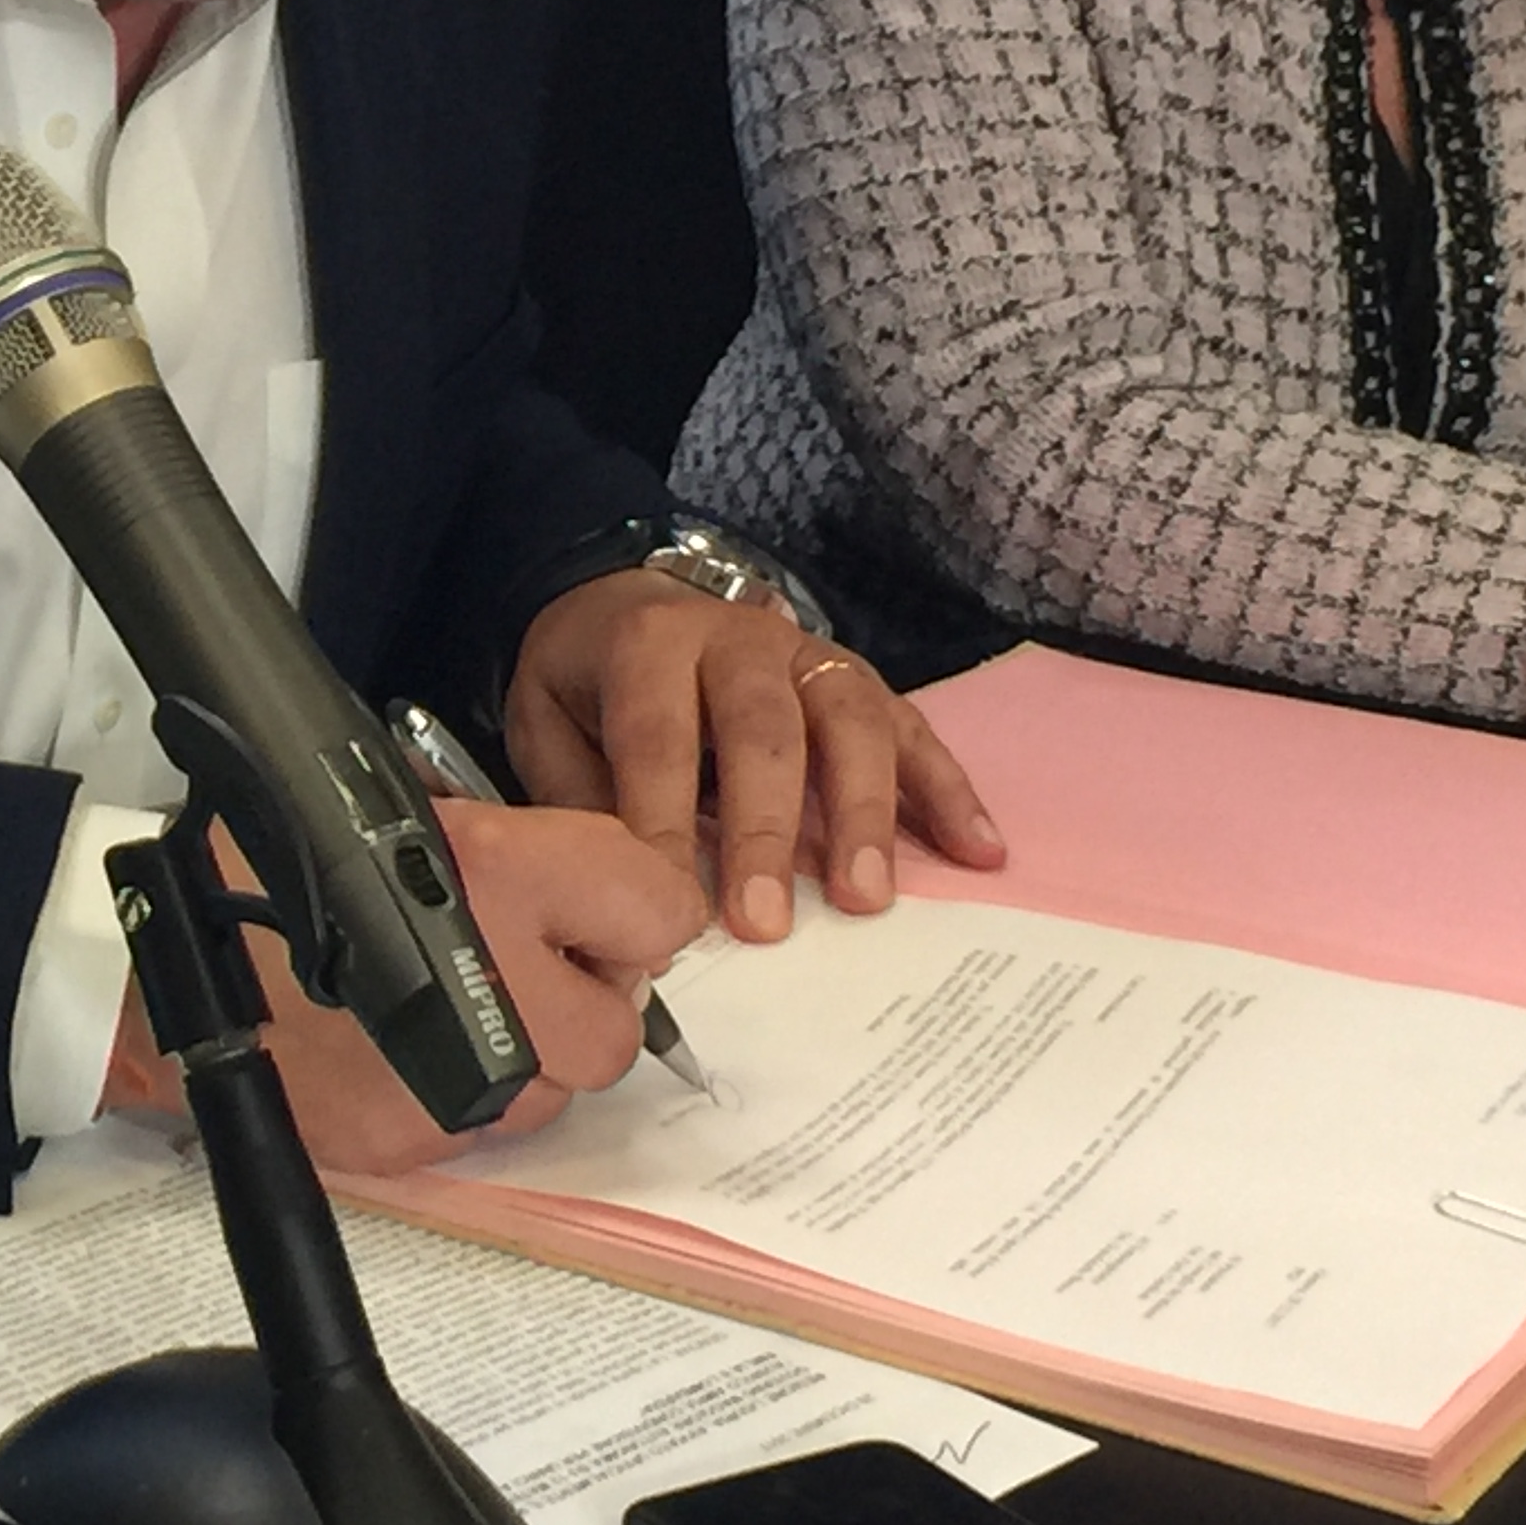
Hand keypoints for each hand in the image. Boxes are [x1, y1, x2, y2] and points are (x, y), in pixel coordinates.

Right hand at [101, 803, 705, 1176]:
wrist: (151, 969)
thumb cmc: (257, 864)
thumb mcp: (390, 807)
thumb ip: (504, 842)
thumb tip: (581, 880)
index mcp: (499, 874)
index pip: (660, 908)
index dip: (626, 905)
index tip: (586, 905)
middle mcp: (500, 987)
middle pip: (619, 1028)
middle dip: (578, 998)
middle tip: (516, 962)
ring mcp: (462, 1085)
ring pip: (558, 1092)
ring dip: (524, 1056)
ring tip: (441, 1007)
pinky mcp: (418, 1148)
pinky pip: (485, 1131)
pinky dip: (459, 1098)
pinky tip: (393, 1052)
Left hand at [502, 568, 1002, 942]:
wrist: (622, 600)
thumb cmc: (588, 679)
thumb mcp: (545, 719)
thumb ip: (579, 793)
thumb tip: (620, 885)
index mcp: (651, 644)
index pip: (659, 737)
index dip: (665, 822)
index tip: (673, 906)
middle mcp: (740, 639)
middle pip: (765, 731)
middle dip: (766, 831)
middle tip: (763, 924)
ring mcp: (807, 655)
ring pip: (851, 724)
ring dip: (863, 814)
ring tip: (866, 898)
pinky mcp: (856, 681)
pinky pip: (912, 730)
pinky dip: (948, 791)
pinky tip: (980, 853)